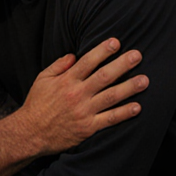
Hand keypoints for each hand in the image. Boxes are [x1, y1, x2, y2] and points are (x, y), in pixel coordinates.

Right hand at [13, 37, 147, 155]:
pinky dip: (124, 113)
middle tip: (138, 55)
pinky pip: (109, 119)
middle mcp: (77, 94)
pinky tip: (137, 107)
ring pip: (111, 97)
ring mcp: (84, 111)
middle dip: (122, 64)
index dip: (103, 51)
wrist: (30, 133)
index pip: (88, 61)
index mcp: (66, 80)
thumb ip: (58, 65)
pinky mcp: (88, 128)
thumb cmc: (37, 104)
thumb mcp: (42, 79)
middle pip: (104, 76)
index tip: (116, 42)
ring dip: (129, 87)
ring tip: (145, 80)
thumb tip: (74, 55)